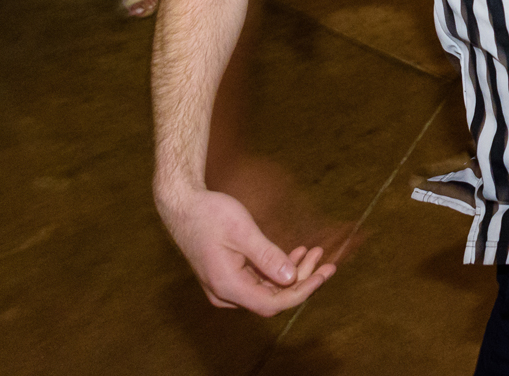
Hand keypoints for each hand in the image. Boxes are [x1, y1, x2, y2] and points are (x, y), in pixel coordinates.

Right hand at [158, 186, 336, 316]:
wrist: (182, 205)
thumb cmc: (210, 214)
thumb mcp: (243, 232)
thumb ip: (267, 257)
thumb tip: (292, 279)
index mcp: (228, 286)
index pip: (273, 303)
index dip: (302, 292)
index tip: (324, 274)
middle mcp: (225, 293)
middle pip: (272, 297)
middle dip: (301, 279)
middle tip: (326, 259)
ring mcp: (225, 287)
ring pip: (267, 289)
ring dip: (292, 273)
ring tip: (314, 251)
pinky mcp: (228, 276)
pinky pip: (258, 280)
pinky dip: (278, 268)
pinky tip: (297, 252)